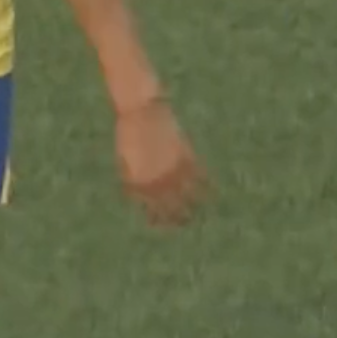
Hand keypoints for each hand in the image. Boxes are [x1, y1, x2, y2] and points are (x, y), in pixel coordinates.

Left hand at [112, 95, 206, 227]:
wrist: (141, 111)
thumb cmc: (129, 134)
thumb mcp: (125, 162)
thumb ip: (133, 182)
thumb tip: (139, 199)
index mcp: (141, 183)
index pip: (152, 210)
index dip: (158, 221)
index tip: (162, 225)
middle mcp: (158, 181)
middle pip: (172, 208)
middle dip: (177, 219)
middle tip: (183, 224)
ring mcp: (174, 170)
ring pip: (188, 197)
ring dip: (193, 208)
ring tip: (198, 214)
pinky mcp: (186, 157)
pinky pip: (200, 177)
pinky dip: (207, 187)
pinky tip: (211, 194)